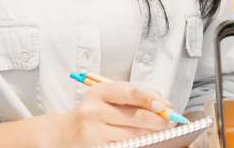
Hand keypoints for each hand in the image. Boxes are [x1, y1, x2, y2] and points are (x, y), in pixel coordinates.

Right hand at [53, 81, 172, 146]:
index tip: (164, 105)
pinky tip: (144, 141)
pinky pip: (125, 146)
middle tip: (169, 121)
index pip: (130, 92)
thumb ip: (135, 96)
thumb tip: (164, 105)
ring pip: (134, 134)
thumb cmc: (93, 112)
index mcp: (99, 92)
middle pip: (136, 116)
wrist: (64, 133)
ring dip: (151, 134)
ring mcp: (93, 132)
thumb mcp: (108, 97)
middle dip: (158, 120)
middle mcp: (94, 111)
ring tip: (158, 131)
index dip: (150, 99)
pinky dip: (138, 144)